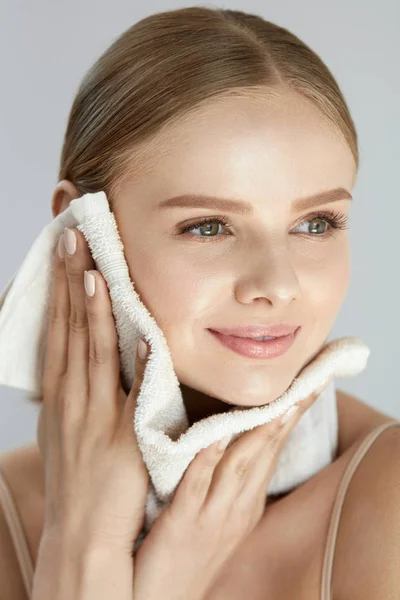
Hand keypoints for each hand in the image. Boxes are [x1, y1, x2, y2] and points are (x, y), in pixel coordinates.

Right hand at [39, 227, 148, 554]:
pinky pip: (130, 395)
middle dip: (69, 283)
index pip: (58, 330)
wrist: (80, 536)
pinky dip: (135, 364)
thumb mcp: (68, 430)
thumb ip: (78, 393)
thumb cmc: (78, 481)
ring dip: (90, 310)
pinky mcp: (120, 439)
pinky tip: (143, 333)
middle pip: (68, 330)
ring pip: (91, 352)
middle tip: (71, 238)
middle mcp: (72, 400)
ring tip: (92, 269)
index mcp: (61, 396)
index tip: (65, 252)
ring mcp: (94, 417)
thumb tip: (84, 359)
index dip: (60, 290)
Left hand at [132, 381, 330, 599]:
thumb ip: (229, 479)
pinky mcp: (184, 526)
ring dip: (256, 435)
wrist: (165, 599)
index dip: (287, 419)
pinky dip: (206, 460)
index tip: (302, 388)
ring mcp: (213, 517)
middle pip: (264, 455)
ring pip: (238, 468)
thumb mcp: (220, 516)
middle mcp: (237, 508)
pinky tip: (213, 437)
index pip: (272, 452)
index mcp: (247, 503)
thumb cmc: (189, 549)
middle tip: (301, 386)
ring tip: (273, 405)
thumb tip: (235, 441)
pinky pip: (197, 487)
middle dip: (283, 418)